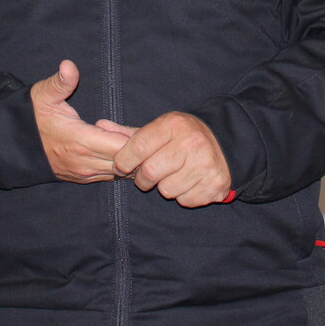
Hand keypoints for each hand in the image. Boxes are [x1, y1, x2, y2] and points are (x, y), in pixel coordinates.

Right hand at [31, 60, 131, 182]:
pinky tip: (111, 147)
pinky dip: (118, 163)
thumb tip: (69, 65)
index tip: (126, 123)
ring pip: (120, 172)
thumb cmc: (32, 117)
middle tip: (126, 128)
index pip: (123, 147)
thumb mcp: (43, 95)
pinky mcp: (83, 179)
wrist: (13, 144)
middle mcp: (85, 162)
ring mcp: (84, 174)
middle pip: (127, 162)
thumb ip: (61, 82)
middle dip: (134, 146)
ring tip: (116, 136)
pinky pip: (110, 176)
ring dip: (126, 155)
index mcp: (80, 140)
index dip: (132, 135)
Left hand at [112, 111, 230, 207]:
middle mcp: (191, 143)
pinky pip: (185, 200)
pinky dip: (183, 195)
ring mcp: (205, 165)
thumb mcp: (159, 128)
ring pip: (166, 190)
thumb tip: (100, 126)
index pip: (137, 147)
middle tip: (149, 174)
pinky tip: (189, 181)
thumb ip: (129, 133)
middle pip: (150, 173)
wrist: (224, 142)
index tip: (122, 166)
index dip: (124, 161)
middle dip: (143, 179)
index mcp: (173, 125)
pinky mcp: (215, 184)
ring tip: (174, 174)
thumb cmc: (183, 136)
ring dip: (165, 187)